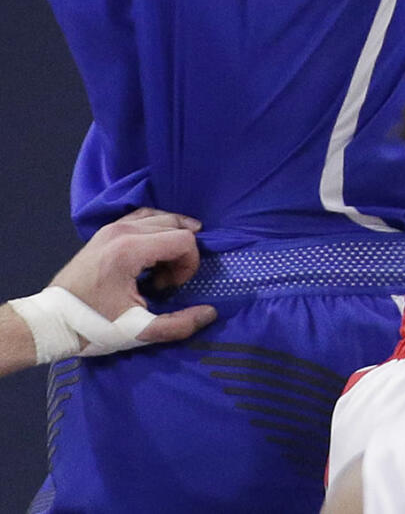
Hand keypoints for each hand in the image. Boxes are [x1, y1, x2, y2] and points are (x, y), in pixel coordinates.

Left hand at [51, 208, 215, 345]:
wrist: (52, 322)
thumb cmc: (93, 326)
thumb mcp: (137, 331)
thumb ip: (178, 324)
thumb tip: (210, 313)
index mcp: (130, 250)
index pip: (183, 240)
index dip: (189, 264)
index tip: (173, 288)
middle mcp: (123, 229)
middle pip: (176, 224)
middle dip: (181, 253)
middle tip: (167, 282)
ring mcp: (113, 226)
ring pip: (161, 216)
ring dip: (171, 239)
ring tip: (161, 269)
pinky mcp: (106, 230)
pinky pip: (144, 216)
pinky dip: (157, 229)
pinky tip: (154, 252)